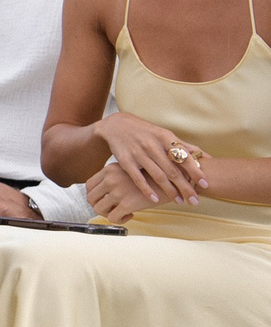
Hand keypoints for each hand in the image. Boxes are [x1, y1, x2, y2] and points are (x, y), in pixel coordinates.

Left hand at [87, 162, 169, 223]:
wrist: (173, 179)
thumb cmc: (154, 176)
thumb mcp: (131, 169)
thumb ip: (116, 177)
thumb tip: (105, 192)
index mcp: (110, 169)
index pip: (89, 185)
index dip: (94, 196)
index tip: (103, 200)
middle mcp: (111, 179)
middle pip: (91, 198)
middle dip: (99, 206)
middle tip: (111, 209)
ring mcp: (118, 191)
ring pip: (98, 209)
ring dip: (108, 214)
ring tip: (120, 212)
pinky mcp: (127, 203)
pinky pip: (112, 218)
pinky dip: (119, 220)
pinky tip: (130, 215)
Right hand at [90, 111, 205, 207]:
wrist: (117, 125)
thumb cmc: (146, 132)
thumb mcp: (165, 135)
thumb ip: (185, 147)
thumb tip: (208, 157)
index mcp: (166, 138)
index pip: (184, 157)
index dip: (196, 171)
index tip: (205, 184)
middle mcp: (153, 146)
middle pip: (173, 170)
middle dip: (185, 187)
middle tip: (194, 200)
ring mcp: (139, 154)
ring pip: (157, 176)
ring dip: (169, 191)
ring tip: (179, 201)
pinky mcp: (125, 161)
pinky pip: (138, 179)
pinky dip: (147, 190)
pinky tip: (155, 200)